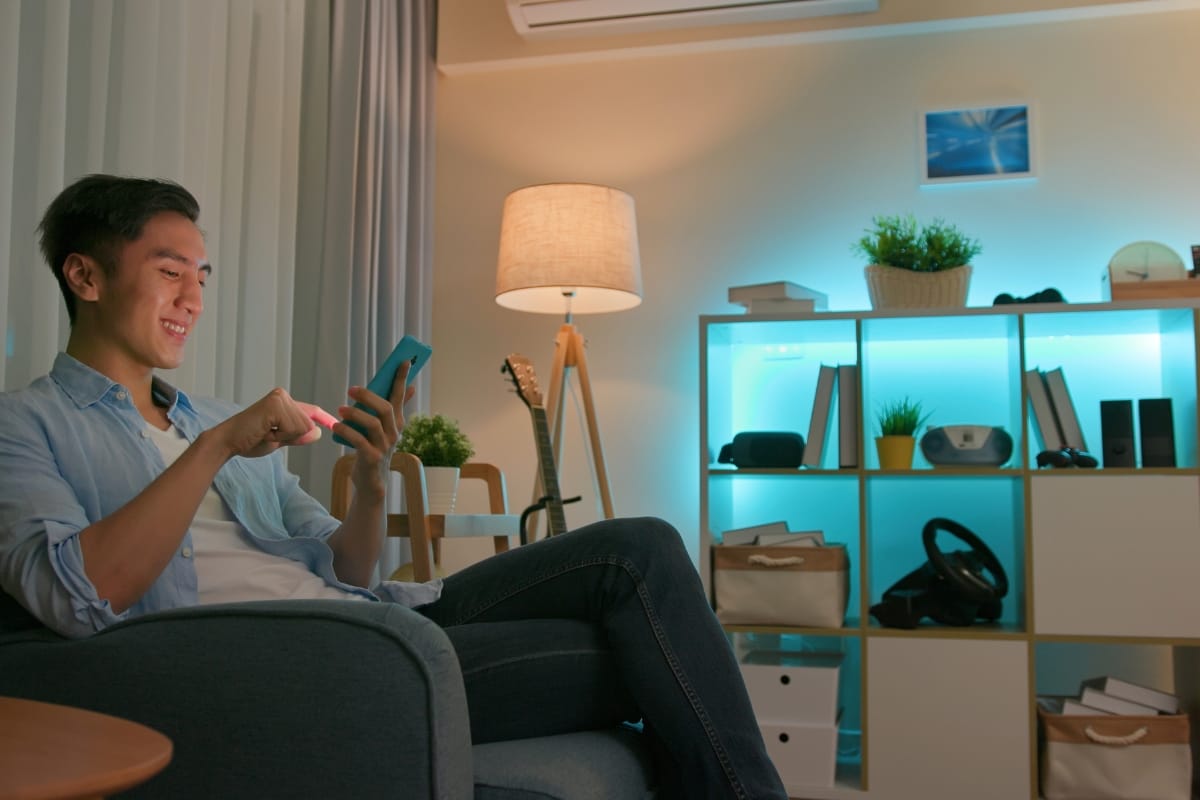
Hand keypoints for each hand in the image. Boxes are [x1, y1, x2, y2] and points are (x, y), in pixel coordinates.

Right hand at [212, 388, 318, 458]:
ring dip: (284, 437)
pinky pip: (293, 429)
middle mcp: (283, 395)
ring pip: (302, 428)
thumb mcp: (280, 439)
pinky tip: (264, 432)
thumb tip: (317, 432)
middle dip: (291, 437)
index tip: (335, 425)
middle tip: (268, 435)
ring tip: (265, 433)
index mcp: (284, 402)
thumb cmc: (251, 440)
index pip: (311, 410)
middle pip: (308, 424)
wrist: (228, 442)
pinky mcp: (275, 406)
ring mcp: (279, 398)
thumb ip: (298, 435)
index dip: (324, 419)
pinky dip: (280, 437)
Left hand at [334, 361, 415, 499]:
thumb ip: (394, 408)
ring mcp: (384, 446)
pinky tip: (337, 426)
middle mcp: (393, 433)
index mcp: (397, 423)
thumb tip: (410, 387)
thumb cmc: (375, 450)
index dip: (402, 378)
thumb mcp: (386, 429)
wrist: (371, 482)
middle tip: (351, 389)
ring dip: (355, 414)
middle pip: (386, 409)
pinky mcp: (371, 458)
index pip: (401, 396)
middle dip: (369, 396)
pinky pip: (359, 441)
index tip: (403, 361)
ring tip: (340, 409)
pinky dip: (347, 431)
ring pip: (373, 424)